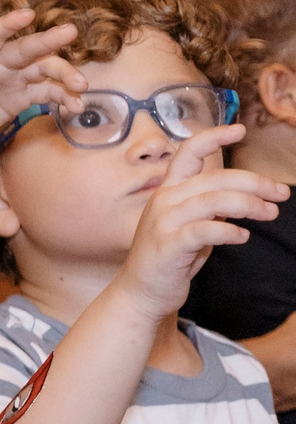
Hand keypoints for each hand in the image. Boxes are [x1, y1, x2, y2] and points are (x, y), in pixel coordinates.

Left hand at [0, 7, 84, 156]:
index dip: (8, 25)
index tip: (27, 14)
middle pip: (26, 49)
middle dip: (48, 41)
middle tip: (70, 33)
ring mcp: (11, 80)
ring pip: (44, 70)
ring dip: (65, 75)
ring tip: (82, 87)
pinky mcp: (19, 99)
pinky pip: (47, 94)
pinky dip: (63, 98)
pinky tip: (76, 107)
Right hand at [116, 125, 289, 316]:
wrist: (142, 293)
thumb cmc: (170, 258)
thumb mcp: (190, 225)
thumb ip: (210, 206)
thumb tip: (243, 195)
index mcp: (168, 190)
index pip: (188, 152)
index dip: (213, 136)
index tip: (240, 130)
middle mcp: (164, 200)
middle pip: (216, 178)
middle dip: (255, 183)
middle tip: (280, 194)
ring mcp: (164, 222)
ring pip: (215, 201)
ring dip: (250, 205)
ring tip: (270, 213)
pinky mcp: (169, 245)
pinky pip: (207, 230)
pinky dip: (230, 231)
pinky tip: (243, 235)